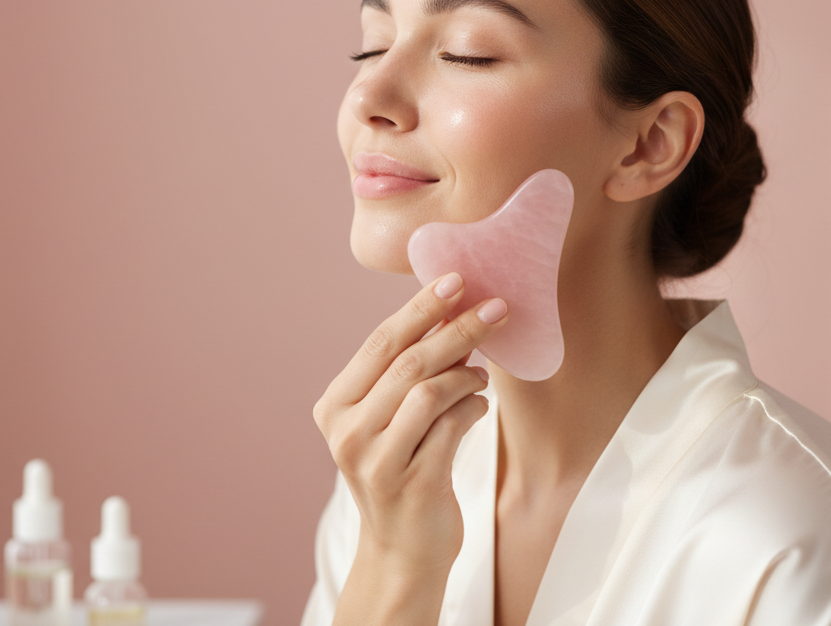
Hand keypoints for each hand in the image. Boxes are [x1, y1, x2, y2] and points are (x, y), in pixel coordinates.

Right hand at [313, 273, 506, 578]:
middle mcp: (347, 432)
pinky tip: (479, 406)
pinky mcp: (411, 483)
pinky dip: (472, 408)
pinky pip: (451, 427)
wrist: (402, 551)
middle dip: (456, 329)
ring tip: (482, 372)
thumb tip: (449, 312)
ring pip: (429, 392)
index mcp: (334, 406)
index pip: (380, 344)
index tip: (456, 279)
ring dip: (466, 373)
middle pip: (407, 363)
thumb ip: (405, 374)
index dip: (420, 308)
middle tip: (495, 307)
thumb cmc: (401, 471)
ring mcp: (376, 460)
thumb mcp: (389, 420)